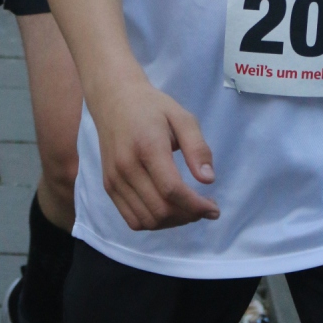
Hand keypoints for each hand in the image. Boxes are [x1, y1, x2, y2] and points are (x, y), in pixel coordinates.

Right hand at [90, 74, 219, 230]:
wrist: (114, 100)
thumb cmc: (152, 107)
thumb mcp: (182, 117)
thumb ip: (197, 148)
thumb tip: (208, 180)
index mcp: (148, 147)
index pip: (172, 190)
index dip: (196, 206)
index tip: (214, 209)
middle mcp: (127, 167)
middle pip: (160, 210)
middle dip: (188, 216)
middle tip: (204, 208)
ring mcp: (114, 179)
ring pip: (146, 220)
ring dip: (172, 223)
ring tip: (188, 210)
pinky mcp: (109, 186)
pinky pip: (131, 219)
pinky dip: (153, 222)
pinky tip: (167, 209)